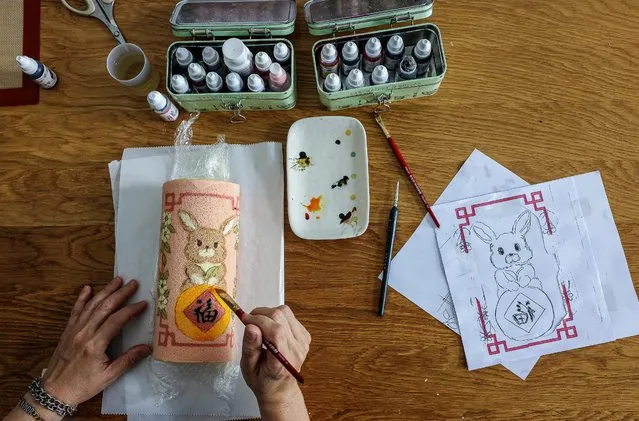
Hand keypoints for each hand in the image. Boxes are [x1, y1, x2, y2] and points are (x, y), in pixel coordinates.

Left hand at [41, 277, 150, 407]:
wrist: (54, 391)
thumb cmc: (83, 385)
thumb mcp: (109, 376)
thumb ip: (128, 360)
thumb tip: (147, 347)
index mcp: (96, 344)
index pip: (116, 320)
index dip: (131, 310)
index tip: (143, 303)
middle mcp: (84, 333)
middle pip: (105, 307)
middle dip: (120, 293)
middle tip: (133, 283)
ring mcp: (74, 330)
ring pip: (91, 306)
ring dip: (105, 291)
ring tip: (117, 280)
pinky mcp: (67, 331)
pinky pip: (75, 311)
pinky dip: (81, 298)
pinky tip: (87, 288)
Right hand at [240, 305, 310, 420]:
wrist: (280, 388)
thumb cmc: (262, 380)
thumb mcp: (248, 368)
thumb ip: (250, 347)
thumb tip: (251, 326)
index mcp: (283, 360)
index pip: (276, 331)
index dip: (259, 320)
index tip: (245, 319)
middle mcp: (297, 349)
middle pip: (281, 317)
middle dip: (261, 314)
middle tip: (249, 321)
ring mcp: (303, 341)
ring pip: (286, 312)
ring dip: (269, 314)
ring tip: (260, 325)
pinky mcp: (305, 335)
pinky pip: (290, 316)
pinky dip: (277, 318)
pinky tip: (271, 328)